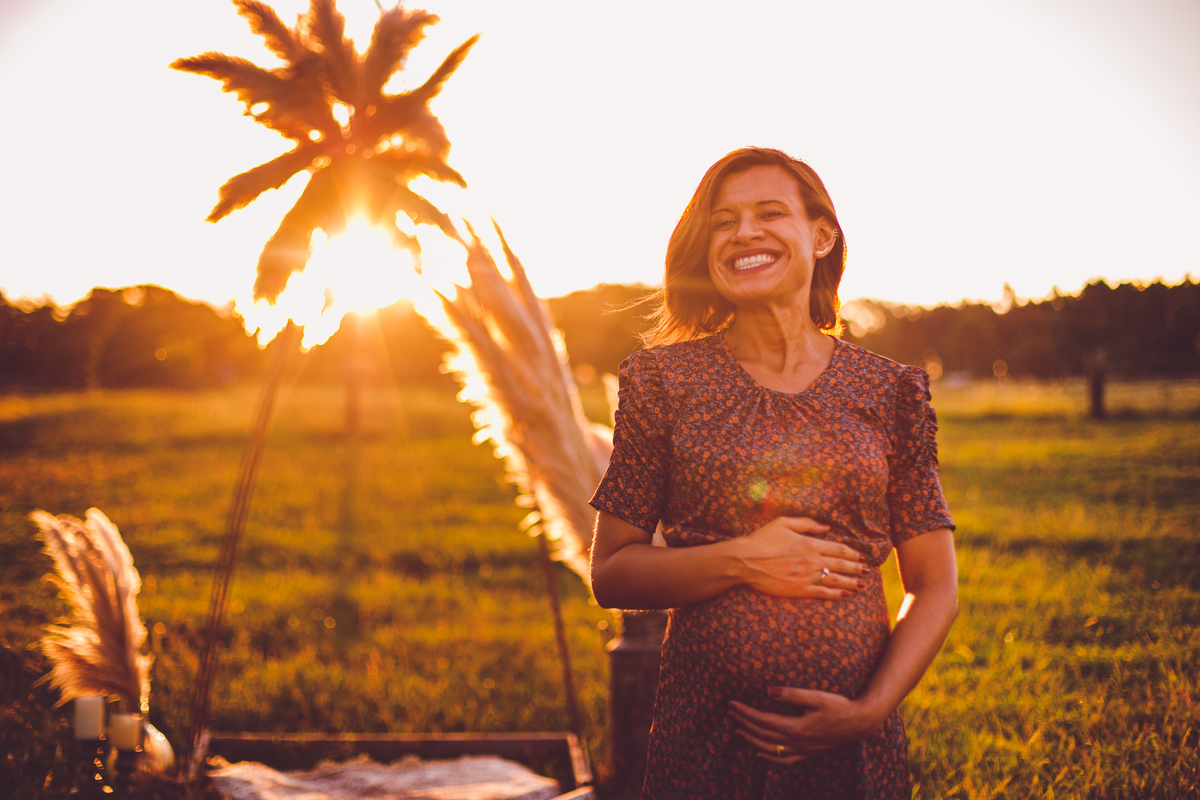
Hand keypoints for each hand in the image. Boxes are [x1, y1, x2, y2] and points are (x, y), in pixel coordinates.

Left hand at [727, 688, 886, 764]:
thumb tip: (768, 692)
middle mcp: (797, 742)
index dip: (745, 712)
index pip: (763, 721)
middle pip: (763, 734)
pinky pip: (785, 761)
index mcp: (796, 727)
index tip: (732, 704)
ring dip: (752, 740)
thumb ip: (791, 695)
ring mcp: (803, 750)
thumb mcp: (816, 696)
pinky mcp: (809, 753)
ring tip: (738, 731)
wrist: (860, 723)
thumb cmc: (839, 706)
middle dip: (744, 723)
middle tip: (730, 713)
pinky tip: (760, 754)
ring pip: (770, 749)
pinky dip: (770, 758)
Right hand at [735, 517, 866, 598]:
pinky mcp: (800, 590)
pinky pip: (823, 593)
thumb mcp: (783, 523)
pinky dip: (836, 594)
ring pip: (836, 579)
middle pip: (841, 564)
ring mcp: (808, 576)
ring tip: (861, 585)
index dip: (851, 553)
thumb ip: (807, 523)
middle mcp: (813, 560)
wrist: (746, 560)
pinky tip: (844, 595)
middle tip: (866, 571)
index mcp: (810, 543)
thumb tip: (826, 526)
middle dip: (856, 568)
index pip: (838, 548)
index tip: (860, 556)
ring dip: (851, 582)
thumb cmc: (762, 540)